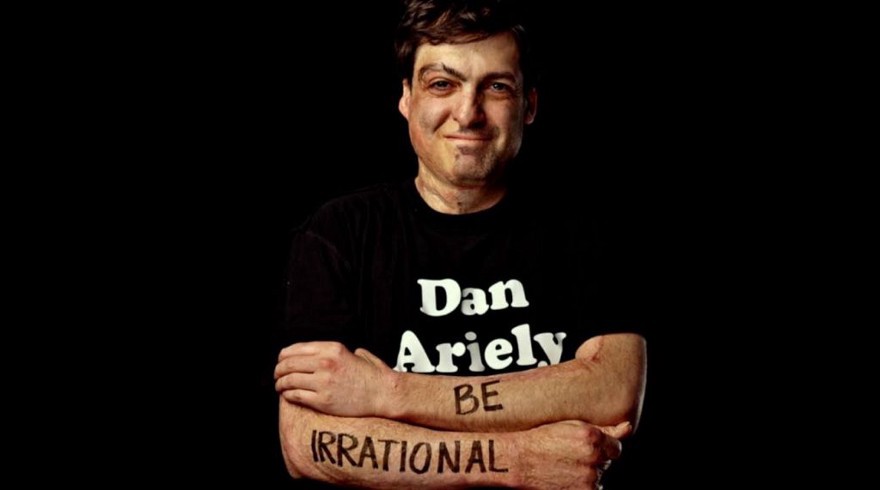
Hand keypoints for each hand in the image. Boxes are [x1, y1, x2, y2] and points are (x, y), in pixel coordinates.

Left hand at [274, 341, 396, 417]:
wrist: (383, 394)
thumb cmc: (370, 375)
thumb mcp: (353, 353)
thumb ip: (335, 351)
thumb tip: (317, 353)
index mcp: (332, 348)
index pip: (296, 349)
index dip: (283, 356)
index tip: (281, 361)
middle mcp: (326, 362)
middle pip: (289, 364)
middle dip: (279, 370)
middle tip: (277, 376)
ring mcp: (323, 382)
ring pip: (289, 380)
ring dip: (280, 384)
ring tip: (280, 387)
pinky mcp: (323, 400)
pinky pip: (296, 395)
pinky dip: (288, 395)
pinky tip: (289, 396)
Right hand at [516, 420, 629, 489]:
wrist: (520, 461)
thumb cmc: (542, 440)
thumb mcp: (572, 426)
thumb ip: (604, 429)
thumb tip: (627, 427)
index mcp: (592, 438)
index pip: (616, 448)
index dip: (603, 448)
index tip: (588, 448)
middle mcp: (593, 458)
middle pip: (606, 463)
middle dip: (594, 460)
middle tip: (570, 456)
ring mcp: (587, 478)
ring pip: (598, 477)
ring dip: (588, 474)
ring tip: (565, 466)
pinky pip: (591, 489)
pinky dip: (582, 485)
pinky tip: (566, 477)